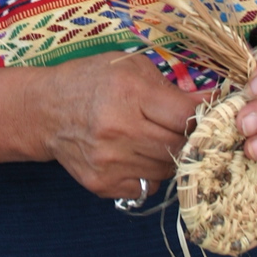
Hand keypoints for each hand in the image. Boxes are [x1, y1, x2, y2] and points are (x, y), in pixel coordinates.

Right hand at [38, 52, 202, 201]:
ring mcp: (109, 162)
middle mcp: (118, 131)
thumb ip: (171, 88)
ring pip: (167, 171)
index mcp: (128, 94)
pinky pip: (147, 187)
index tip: (209, 116)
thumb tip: (211, 103)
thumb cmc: (90, 82)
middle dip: (191, 140)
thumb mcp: (131, 69)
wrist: (44, 111)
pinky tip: (137, 155)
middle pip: (180, 147)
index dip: (204, 117)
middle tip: (188, 131)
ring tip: (158, 139)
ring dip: (171, 157)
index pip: (186, 116)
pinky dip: (150, 174)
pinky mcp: (102, 184)